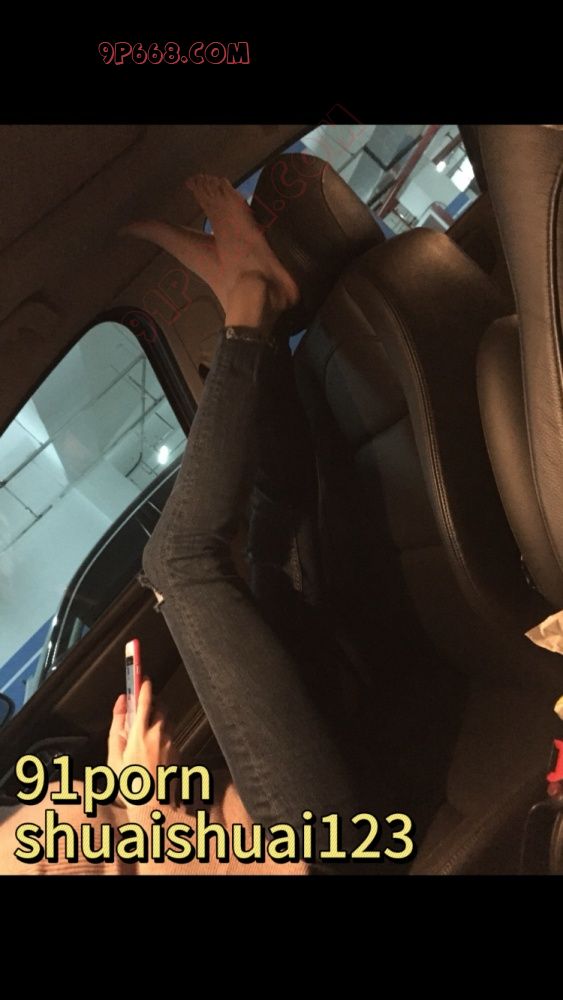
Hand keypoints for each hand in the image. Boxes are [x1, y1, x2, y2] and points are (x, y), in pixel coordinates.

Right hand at [107, 681, 172, 801]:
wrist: (153, 805)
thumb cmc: (129, 782)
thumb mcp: (114, 755)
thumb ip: (116, 726)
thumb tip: (119, 704)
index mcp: (140, 733)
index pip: (145, 701)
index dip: (144, 686)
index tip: (143, 676)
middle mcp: (158, 734)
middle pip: (160, 707)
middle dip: (152, 703)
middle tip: (142, 706)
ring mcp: (171, 742)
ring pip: (167, 721)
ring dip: (158, 718)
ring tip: (145, 730)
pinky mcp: (178, 750)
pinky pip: (170, 735)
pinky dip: (162, 734)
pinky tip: (153, 748)